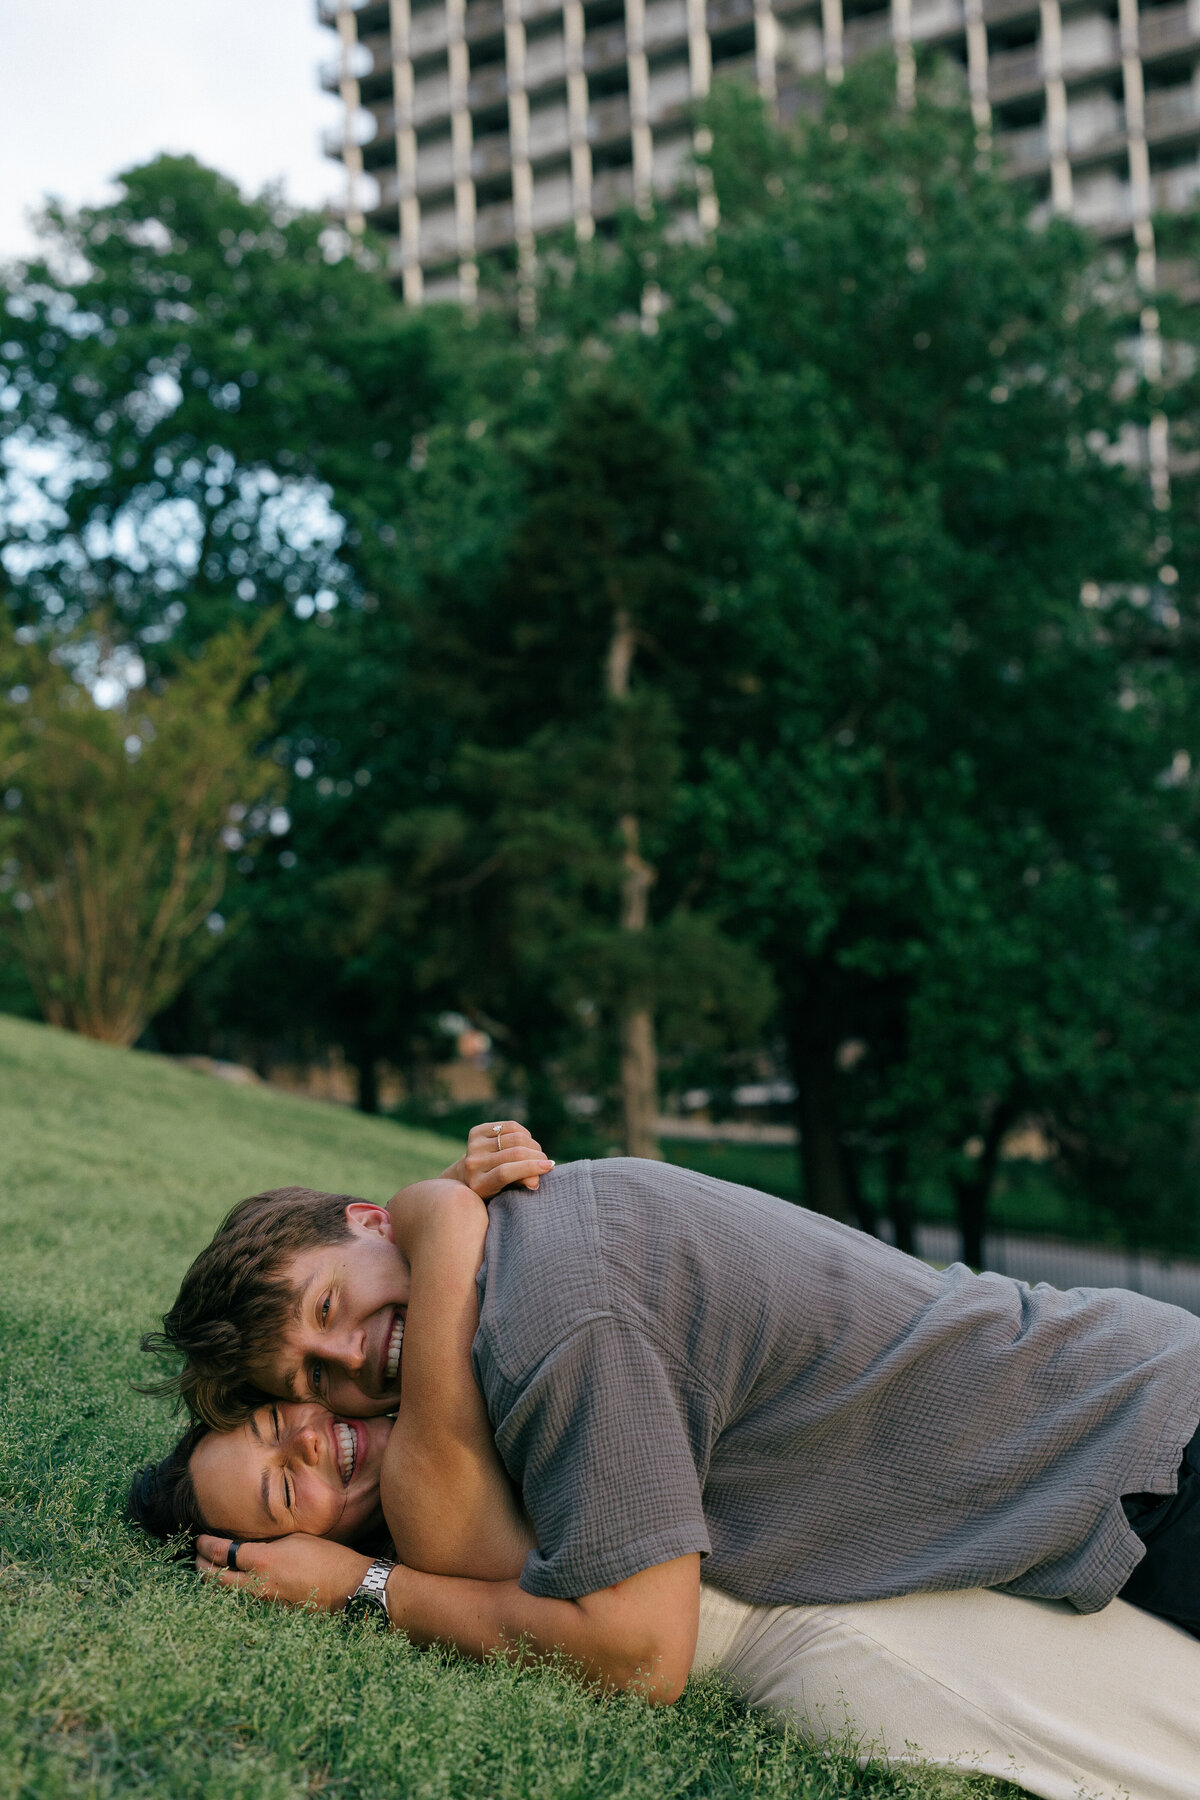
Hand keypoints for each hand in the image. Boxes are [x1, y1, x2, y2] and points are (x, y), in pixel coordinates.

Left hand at [195, 1533, 370, 1611]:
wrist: (349, 1587)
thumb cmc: (327, 1556)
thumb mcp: (295, 1538)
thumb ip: (267, 1542)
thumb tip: (247, 1542)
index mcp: (262, 1561)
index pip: (221, 1552)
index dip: (206, 1545)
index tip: (199, 1538)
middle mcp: (257, 1585)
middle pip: (215, 1579)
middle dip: (201, 1567)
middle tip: (196, 1556)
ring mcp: (263, 1603)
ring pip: (227, 1594)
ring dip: (215, 1582)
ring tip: (210, 1570)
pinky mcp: (273, 1613)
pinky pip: (246, 1602)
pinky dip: (234, 1593)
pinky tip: (236, 1585)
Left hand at [441, 1120, 553, 1196]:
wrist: (470, 1175)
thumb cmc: (496, 1188)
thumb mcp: (508, 1193)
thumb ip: (521, 1184)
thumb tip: (535, 1181)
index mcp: (479, 1184)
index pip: (506, 1172)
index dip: (530, 1168)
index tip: (549, 1167)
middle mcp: (473, 1164)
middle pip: (514, 1153)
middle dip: (537, 1156)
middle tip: (547, 1162)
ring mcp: (473, 1146)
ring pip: (515, 1137)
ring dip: (533, 1145)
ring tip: (538, 1153)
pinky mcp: (476, 1131)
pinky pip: (509, 1126)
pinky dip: (524, 1133)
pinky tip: (527, 1141)